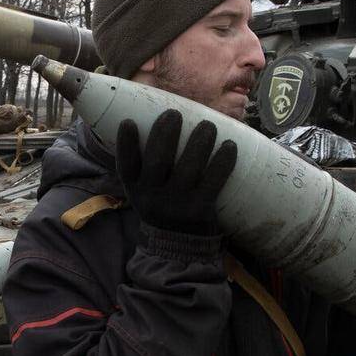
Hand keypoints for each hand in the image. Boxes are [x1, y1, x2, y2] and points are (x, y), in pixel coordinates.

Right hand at [115, 110, 238, 235]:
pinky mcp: (200, 209)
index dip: (125, 144)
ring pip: (188, 169)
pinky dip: (222, 163)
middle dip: (165, 134)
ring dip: (199, 143)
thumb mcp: (142, 187)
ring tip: (207, 125)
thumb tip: (157, 118)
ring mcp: (177, 203)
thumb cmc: (160, 200)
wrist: (176, 242)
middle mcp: (153, 196)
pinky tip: (229, 145)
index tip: (129, 122)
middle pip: (158, 162)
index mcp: (135, 187)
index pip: (126, 165)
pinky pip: (213, 182)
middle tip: (174, 113)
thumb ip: (144, 162)